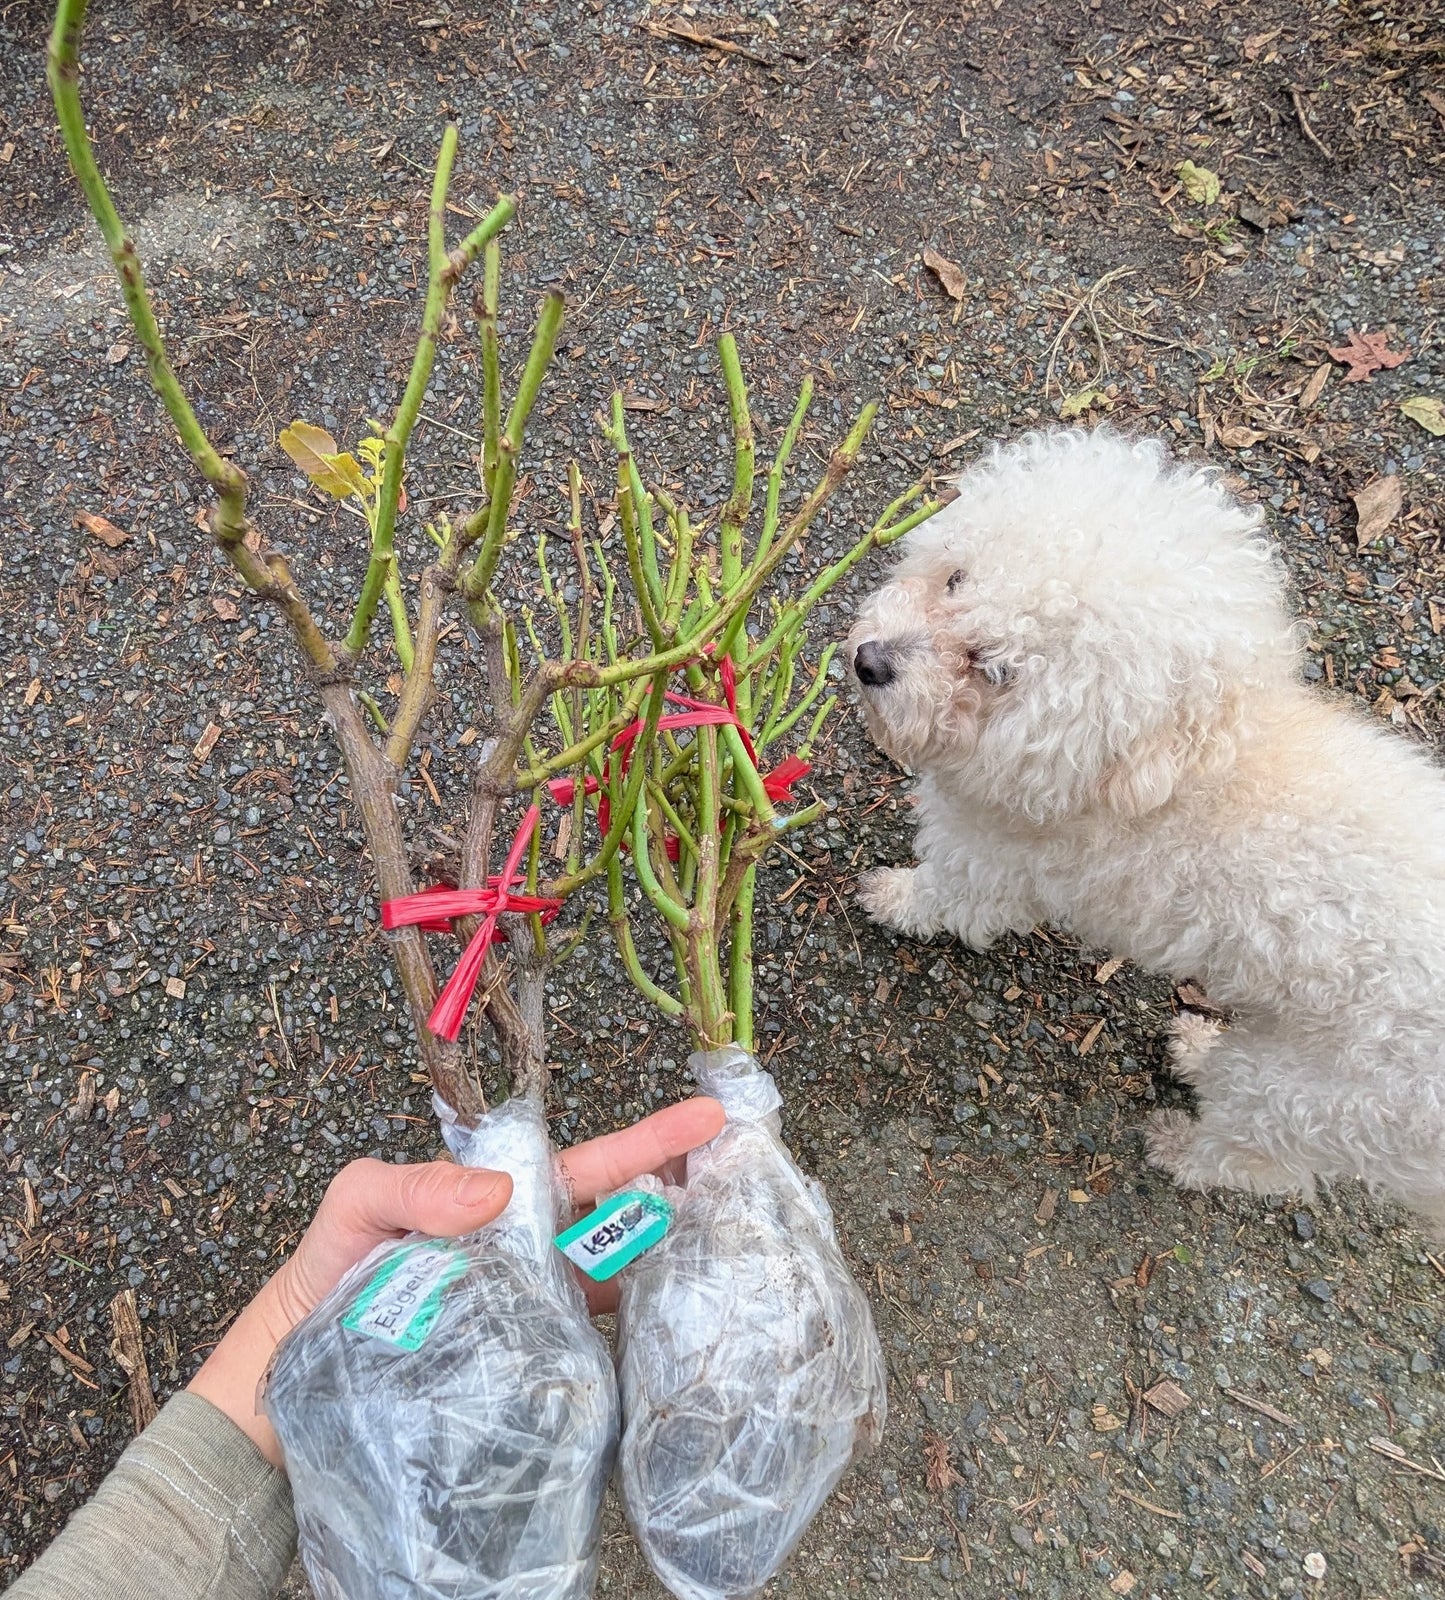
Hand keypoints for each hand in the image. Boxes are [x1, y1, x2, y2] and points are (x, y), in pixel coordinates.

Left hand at [187, 1096, 724, 1466]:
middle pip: (620, 1222)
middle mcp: (530, 1254)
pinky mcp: (527, 1371)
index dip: (648, 1141)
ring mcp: (533, 1314)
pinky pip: (589, 1353)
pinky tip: (669, 1345)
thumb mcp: (356, 1205)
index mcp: (504, 1203)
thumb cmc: (325, 1274)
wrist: (289, 1380)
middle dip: (683, 1198)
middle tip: (745, 1184)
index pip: (587, 1166)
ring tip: (731, 1261)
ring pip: (616, 1285)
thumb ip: (411, 1186)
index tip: (709, 1116)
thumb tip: (498, 1192)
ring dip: (670, 1270)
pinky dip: (631, 1344)